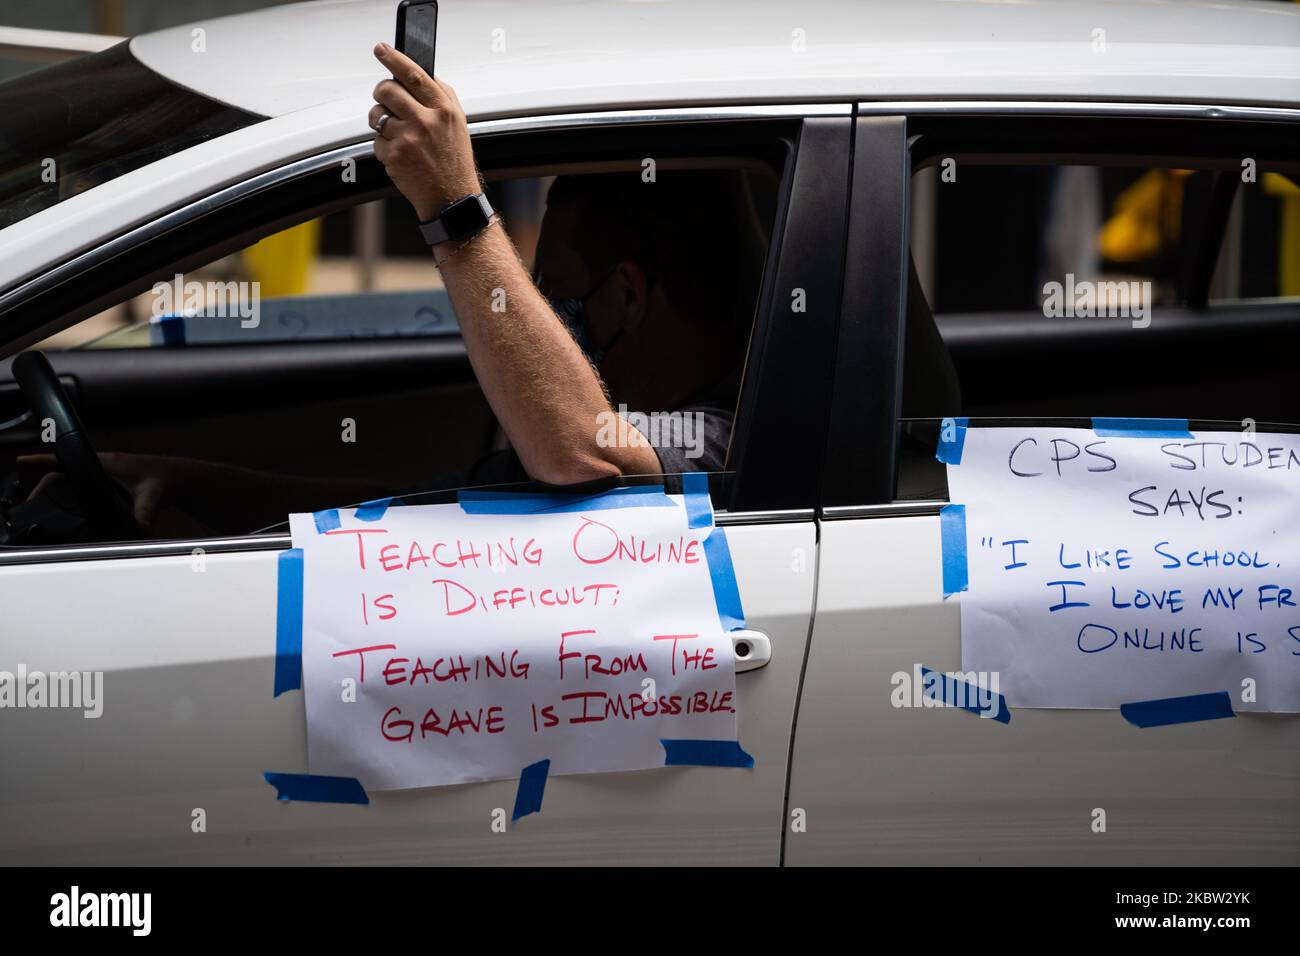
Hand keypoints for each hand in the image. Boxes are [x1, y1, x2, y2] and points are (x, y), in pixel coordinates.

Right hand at [19, 451, 193, 529]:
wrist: (184, 479)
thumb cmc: (169, 478)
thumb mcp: (154, 495)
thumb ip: (146, 512)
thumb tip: (140, 527)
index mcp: (108, 463)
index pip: (70, 459)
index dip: (44, 461)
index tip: (23, 462)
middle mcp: (105, 467)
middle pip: (66, 473)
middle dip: (45, 485)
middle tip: (31, 501)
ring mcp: (108, 476)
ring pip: (75, 482)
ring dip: (58, 491)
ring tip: (41, 505)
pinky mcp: (113, 486)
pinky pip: (86, 489)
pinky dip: (74, 496)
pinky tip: (66, 508)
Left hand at [369, 42, 480, 222]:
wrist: (451, 198)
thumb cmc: (454, 161)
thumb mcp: (458, 124)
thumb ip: (441, 97)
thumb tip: (416, 75)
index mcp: (445, 109)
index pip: (414, 74)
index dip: (394, 58)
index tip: (381, 49)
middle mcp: (427, 120)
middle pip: (387, 89)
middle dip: (381, 93)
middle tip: (385, 99)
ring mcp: (408, 137)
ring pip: (377, 114)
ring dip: (379, 120)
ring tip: (395, 132)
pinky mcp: (394, 154)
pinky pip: (376, 139)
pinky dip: (383, 145)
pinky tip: (400, 154)